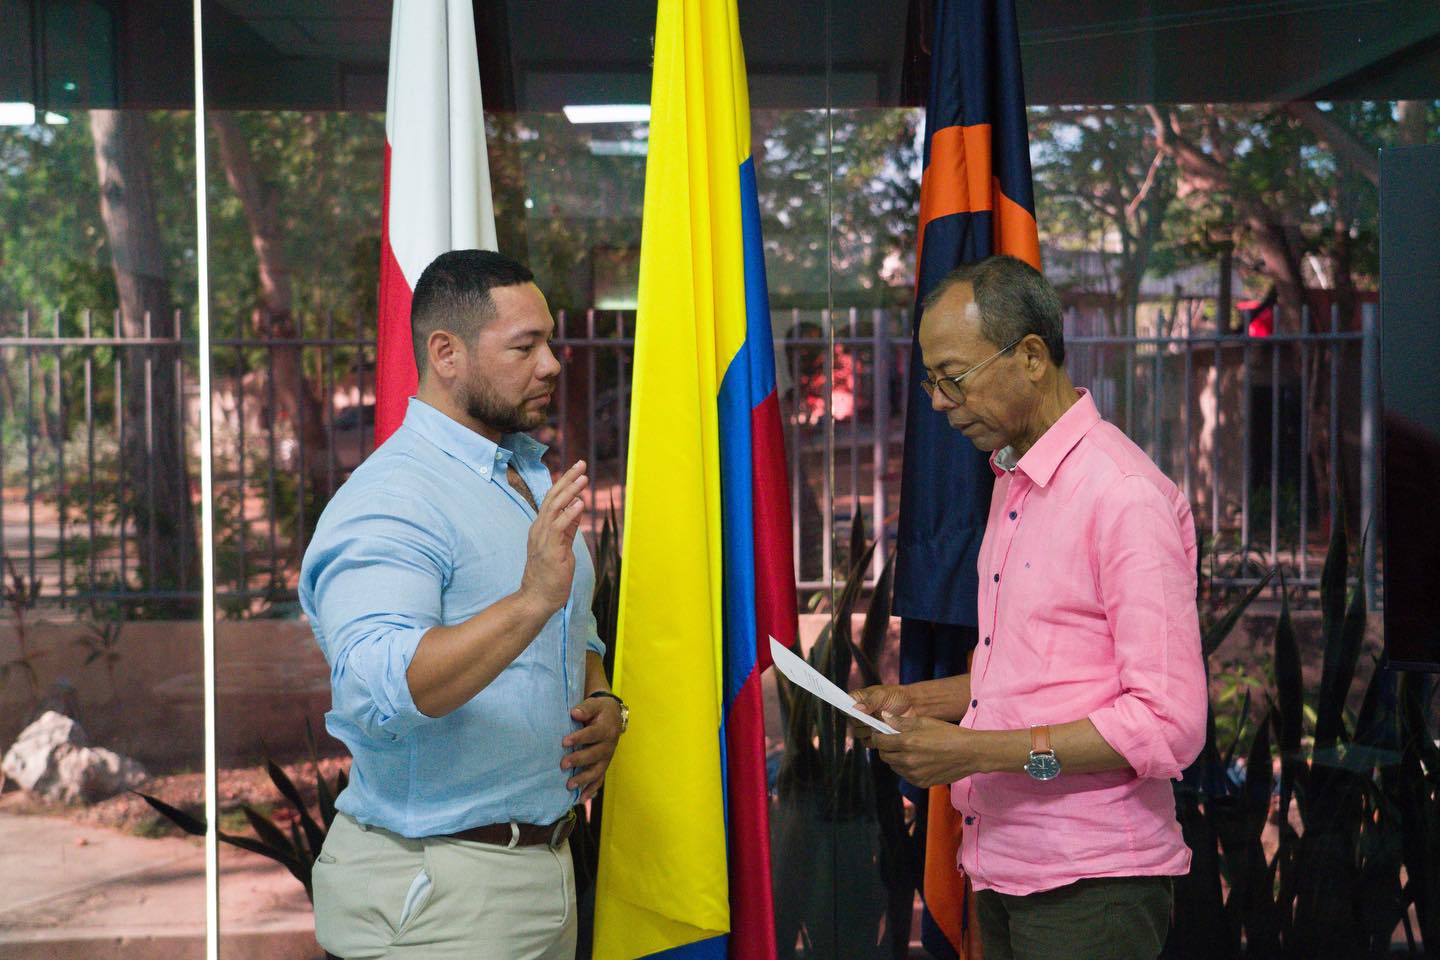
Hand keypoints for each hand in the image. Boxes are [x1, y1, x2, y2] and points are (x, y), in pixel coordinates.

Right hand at [520, 461, 588, 615]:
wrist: (537, 598)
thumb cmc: (550, 574)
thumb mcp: (562, 544)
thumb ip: (569, 525)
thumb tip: (578, 505)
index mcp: (541, 527)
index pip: (552, 498)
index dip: (565, 482)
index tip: (578, 468)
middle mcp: (539, 529)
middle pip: (552, 498)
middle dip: (568, 480)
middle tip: (581, 464)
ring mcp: (543, 539)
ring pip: (554, 508)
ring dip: (570, 492)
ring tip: (583, 479)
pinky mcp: (550, 551)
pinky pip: (559, 528)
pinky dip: (570, 514)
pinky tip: (580, 503)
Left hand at [561, 695, 622, 801]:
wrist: (613, 716)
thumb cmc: (600, 710)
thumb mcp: (594, 705)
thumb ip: (585, 709)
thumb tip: (574, 713)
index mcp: (607, 729)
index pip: (592, 734)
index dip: (579, 738)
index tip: (564, 742)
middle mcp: (609, 745)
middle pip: (594, 755)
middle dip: (579, 760)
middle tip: (563, 764)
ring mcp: (607, 758)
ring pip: (597, 771)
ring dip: (584, 779)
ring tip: (569, 785)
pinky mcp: (603, 766)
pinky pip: (599, 780)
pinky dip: (591, 790)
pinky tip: (581, 799)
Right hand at [849, 684, 914, 746]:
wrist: (912, 707)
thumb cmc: (896, 696)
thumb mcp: (883, 695)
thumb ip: (870, 701)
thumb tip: (855, 708)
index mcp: (858, 700)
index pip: (845, 706)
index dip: (849, 711)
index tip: (859, 713)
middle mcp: (860, 713)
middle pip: (852, 723)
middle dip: (863, 723)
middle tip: (874, 720)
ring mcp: (866, 725)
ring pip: (859, 734)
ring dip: (870, 732)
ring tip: (882, 726)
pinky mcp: (874, 736)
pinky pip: (868, 742)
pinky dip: (876, 740)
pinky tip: (885, 733)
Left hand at [872, 712, 980, 787]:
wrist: (970, 753)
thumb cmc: (949, 734)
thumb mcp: (924, 722)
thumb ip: (901, 722)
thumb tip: (884, 717)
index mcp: (907, 743)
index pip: (880, 742)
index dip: (877, 736)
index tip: (879, 733)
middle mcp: (908, 761)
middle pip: (885, 756)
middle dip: (885, 748)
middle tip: (892, 741)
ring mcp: (914, 774)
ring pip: (894, 766)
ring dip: (896, 758)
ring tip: (907, 750)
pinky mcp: (921, 783)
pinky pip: (905, 775)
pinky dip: (906, 768)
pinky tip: (917, 760)